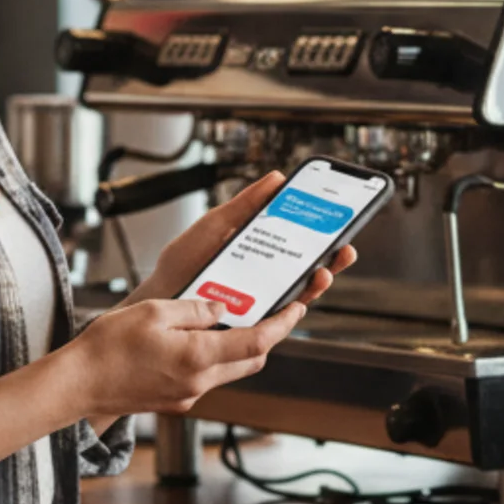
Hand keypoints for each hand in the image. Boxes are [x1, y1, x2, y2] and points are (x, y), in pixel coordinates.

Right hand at [66, 292, 310, 419]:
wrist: (78, 384)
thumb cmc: (109, 346)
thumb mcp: (155, 311)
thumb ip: (196, 309)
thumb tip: (223, 308)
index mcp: (198, 357)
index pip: (257, 341)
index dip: (283, 324)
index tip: (296, 308)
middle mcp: (199, 383)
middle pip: (251, 360)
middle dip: (267, 336)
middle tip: (270, 311)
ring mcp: (188, 396)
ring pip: (230, 371)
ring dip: (239, 348)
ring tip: (232, 321)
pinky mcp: (176, 401)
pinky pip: (208, 378)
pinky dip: (214, 359)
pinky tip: (199, 340)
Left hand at [128, 171, 359, 307]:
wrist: (158, 298)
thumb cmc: (183, 263)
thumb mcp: (215, 225)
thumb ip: (245, 205)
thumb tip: (277, 178)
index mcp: (261, 251)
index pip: (300, 241)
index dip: (322, 231)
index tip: (337, 218)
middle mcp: (267, 278)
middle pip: (309, 268)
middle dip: (333, 258)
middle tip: (345, 246)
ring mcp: (261, 302)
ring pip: (301, 294)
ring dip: (319, 282)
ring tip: (325, 271)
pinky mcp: (251, 324)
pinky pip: (280, 320)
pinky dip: (294, 308)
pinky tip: (300, 298)